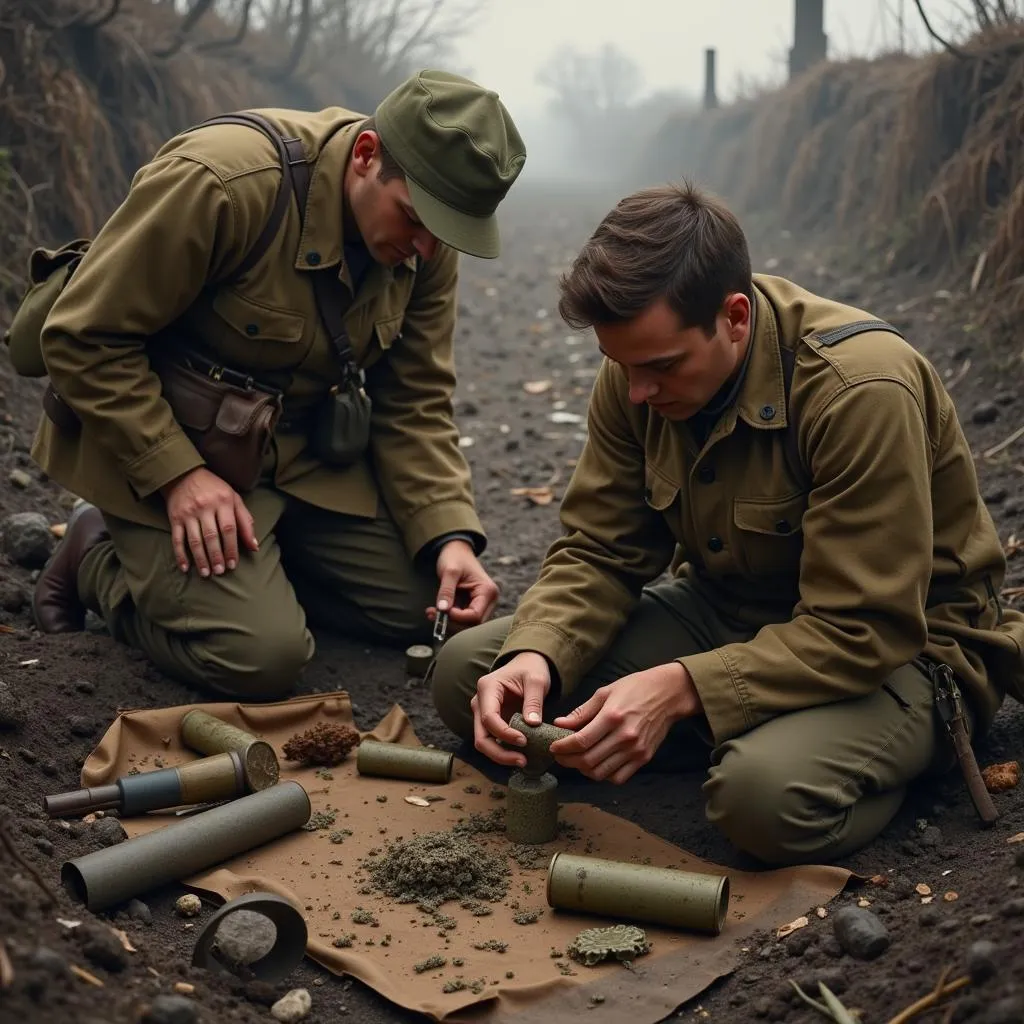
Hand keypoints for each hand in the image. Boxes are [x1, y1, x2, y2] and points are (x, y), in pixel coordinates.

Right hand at [161, 467, 257, 576]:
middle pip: (212, 536)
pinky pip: (177, 539)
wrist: (184, 474)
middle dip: (216, 556)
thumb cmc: (215, 489)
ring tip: (206, 573)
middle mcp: (205, 507)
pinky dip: (180, 555)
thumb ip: (245, 521)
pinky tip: (185, 568)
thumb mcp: (234, 498)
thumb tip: (254, 546)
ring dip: (200, 559)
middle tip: (220, 572)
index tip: (233, 564)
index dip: (231, 548)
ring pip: (194, 540)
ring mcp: (188, 513)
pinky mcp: (175, 518)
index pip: (229, 529)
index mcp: (223, 502)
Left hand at [429, 539, 498, 629]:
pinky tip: (437, 611)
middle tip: (432, 614)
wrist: (456, 550)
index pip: (476, 615)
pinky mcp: (473, 606)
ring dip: (449, 622)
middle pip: (473, 623)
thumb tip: (443, 610)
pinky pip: (463, 619)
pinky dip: (449, 618)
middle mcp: (489, 600)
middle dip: (452, 622)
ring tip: (431, 612)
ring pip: (468, 624)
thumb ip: (446, 590)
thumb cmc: (454, 557)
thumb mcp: (449, 571)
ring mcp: (482, 604)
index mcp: (487, 591)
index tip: (442, 611)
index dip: (458, 617)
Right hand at [471, 651, 551, 767]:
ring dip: (501, 755)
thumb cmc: (530, 669)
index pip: (489, 718)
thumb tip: (532, 725)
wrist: (527, 665)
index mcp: (487, 688)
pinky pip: (493, 741)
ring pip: (484, 742)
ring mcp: (483, 713)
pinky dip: (504, 751)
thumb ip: (534, 702)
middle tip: (522, 760)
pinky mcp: (490, 722)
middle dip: (499, 753)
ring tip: (523, 760)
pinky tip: (521, 755)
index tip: (525, 741)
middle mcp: (480, 702)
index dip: (505, 734)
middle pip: (481, 736)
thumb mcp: (536, 680)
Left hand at [548, 662, 701, 783]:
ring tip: (576, 760)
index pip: (581, 741)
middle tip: (560, 756)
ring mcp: (635, 750)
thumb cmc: (635, 688)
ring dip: (583, 770)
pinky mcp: (643, 758)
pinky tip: (597, 765)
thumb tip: (560, 724)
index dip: (563, 748)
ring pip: (601, 773)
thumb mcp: (605, 692)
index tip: (553, 747)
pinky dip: (603, 776)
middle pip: (588, 760)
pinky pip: (618, 777)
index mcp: (612, 717)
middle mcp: (624, 737)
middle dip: (568, 761)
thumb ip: (582, 712)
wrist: (668, 694)